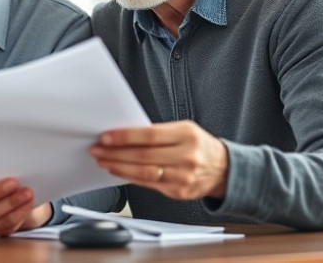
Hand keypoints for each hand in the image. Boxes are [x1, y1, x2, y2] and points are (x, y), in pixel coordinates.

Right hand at [0, 168, 51, 236]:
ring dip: (10, 203)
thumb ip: (1, 166)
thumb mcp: (5, 169)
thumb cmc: (11, 179)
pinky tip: (28, 204)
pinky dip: (19, 213)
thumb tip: (10, 158)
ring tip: (26, 193)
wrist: (25, 198)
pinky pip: (5, 223)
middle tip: (14, 182)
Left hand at [90, 120, 228, 199]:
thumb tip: (125, 135)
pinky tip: (119, 171)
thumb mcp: (184, 130)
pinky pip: (149, 185)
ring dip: (119, 167)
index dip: (125, 137)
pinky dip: (130, 178)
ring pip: (144, 173)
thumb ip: (158, 133)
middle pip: (143, 156)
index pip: (150, 135)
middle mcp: (186, 156)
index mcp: (187, 135)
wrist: (224, 169)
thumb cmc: (199, 146)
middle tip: (98, 149)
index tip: (106, 137)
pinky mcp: (179, 192)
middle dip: (116, 153)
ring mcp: (183, 177)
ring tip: (104, 161)